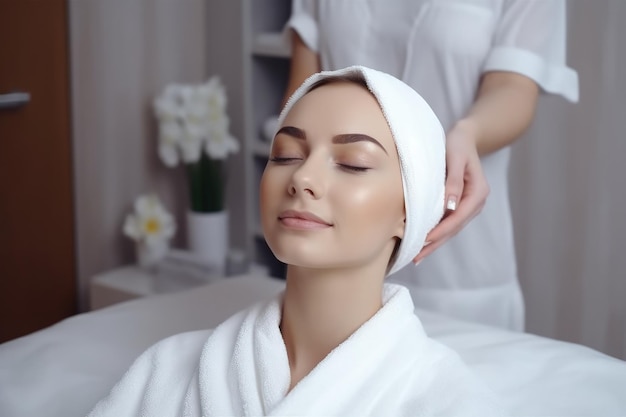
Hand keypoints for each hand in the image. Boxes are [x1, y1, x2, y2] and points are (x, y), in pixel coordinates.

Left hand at [412, 120, 489, 264]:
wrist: (465, 137)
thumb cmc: (458, 144)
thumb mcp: (455, 158)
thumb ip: (453, 181)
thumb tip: (449, 207)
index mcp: (478, 192)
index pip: (458, 217)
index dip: (441, 230)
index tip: (425, 240)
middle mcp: (476, 202)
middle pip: (455, 228)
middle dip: (436, 243)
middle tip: (416, 258)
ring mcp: (469, 205)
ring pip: (451, 228)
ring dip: (435, 242)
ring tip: (417, 256)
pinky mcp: (460, 204)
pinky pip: (448, 222)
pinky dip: (436, 233)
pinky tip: (424, 241)